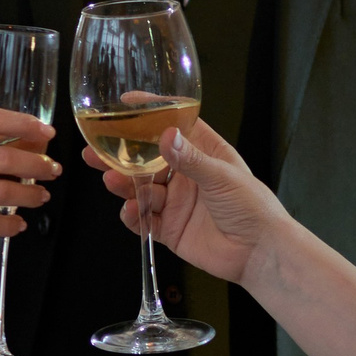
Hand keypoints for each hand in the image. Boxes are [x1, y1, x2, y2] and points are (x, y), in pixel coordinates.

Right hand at [85, 116, 287, 285]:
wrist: (259, 252)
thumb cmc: (253, 207)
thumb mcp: (222, 176)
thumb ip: (190, 159)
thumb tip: (166, 136)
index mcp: (203, 153)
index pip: (173, 127)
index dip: (151, 113)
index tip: (127, 102)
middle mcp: (186, 176)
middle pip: (146, 160)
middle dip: (121, 155)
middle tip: (95, 150)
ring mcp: (176, 203)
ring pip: (140, 190)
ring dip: (124, 185)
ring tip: (111, 181)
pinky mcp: (170, 229)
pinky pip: (144, 221)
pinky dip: (132, 216)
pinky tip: (128, 210)